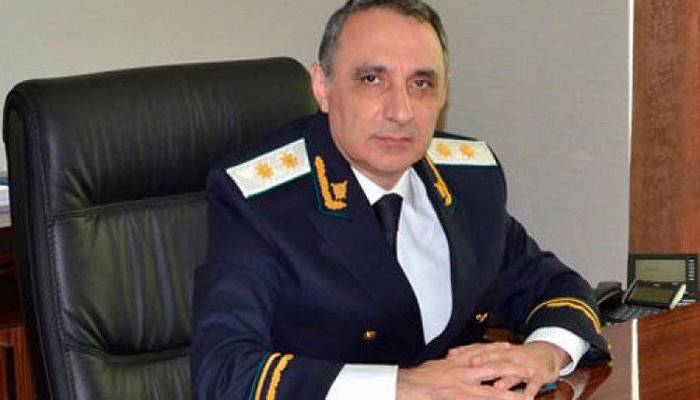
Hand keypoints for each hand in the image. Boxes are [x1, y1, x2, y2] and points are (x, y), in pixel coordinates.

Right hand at [396, 355, 530, 399]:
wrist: (406, 387)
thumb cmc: (418, 378)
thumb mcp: (435, 366)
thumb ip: (448, 363)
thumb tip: (452, 359)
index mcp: (456, 363)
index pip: (480, 352)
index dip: (496, 349)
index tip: (508, 346)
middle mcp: (463, 373)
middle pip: (494, 368)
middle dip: (513, 369)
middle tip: (529, 369)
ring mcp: (464, 388)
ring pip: (494, 391)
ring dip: (512, 395)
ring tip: (528, 397)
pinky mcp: (461, 398)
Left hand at [447, 341, 569, 398]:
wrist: (547, 354)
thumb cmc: (516, 356)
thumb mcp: (495, 353)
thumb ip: (474, 354)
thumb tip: (451, 354)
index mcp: (498, 350)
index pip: (480, 348)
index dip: (467, 351)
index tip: (452, 355)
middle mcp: (511, 355)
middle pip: (496, 358)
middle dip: (485, 361)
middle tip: (472, 366)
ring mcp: (525, 365)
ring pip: (514, 371)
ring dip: (507, 379)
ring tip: (498, 387)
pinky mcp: (540, 374)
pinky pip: (535, 383)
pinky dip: (531, 389)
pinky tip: (526, 397)